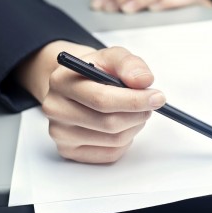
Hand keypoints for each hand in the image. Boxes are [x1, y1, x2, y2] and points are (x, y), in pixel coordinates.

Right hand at [16, 41, 165, 162]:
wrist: (75, 87)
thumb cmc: (94, 72)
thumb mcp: (112, 58)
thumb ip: (129, 64)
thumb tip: (143, 81)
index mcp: (61, 81)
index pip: (101, 99)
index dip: (134, 100)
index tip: (156, 97)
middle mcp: (55, 109)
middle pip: (108, 123)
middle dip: (137, 114)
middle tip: (150, 105)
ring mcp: (59, 133)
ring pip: (113, 140)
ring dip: (133, 127)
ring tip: (133, 113)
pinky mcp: (68, 151)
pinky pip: (109, 154)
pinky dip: (124, 141)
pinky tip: (120, 126)